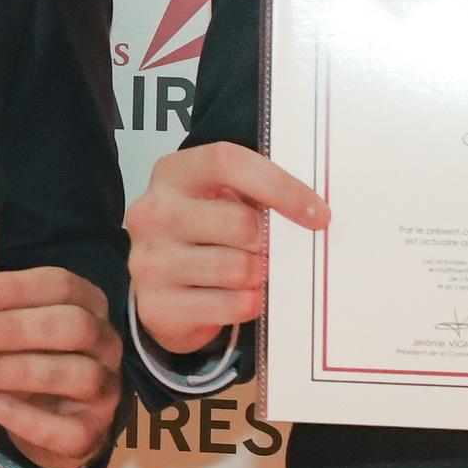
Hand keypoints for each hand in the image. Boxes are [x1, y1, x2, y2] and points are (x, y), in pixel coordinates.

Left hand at [0, 266, 123, 467]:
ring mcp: (105, 390)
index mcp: (89, 308)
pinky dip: (30, 419)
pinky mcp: (93, 432)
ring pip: (78, 374)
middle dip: (17, 327)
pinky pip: (71, 430)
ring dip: (21, 370)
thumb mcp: (18, 329)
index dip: (17, 288)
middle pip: (74, 326)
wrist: (51, 427)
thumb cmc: (28, 360)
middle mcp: (105, 345)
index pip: (64, 286)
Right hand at [124, 142, 328, 356]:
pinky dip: (248, 303)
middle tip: (269, 251)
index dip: (278, 186)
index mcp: (172, 174)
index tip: (317, 214)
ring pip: (239, 269)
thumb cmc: (204, 237)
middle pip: (241, 223)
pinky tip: (236, 297)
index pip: (227, 163)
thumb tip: (314, 212)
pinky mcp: (157, 305)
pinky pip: (232, 305)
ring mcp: (149, 260)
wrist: (162, 289)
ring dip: (257, 276)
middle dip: (268, 243)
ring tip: (248, 274)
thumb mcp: (221, 201)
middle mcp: (152, 213)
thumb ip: (255, 196)